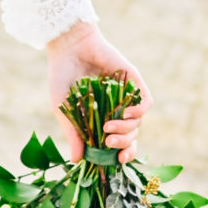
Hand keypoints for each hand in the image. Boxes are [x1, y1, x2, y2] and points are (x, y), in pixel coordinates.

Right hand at [46, 21, 151, 163]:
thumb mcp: (62, 109)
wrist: (68, 46)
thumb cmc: (61, 76)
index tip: (116, 161)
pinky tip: (125, 113)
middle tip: (108, 144)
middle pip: (131, 136)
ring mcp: (126, 96)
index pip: (119, 143)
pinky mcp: (134, 81)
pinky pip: (146, 102)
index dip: (122, 155)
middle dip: (124, 145)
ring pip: (138, 122)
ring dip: (126, 130)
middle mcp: (116, 109)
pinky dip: (138, 112)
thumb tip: (77, 161)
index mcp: (100, 118)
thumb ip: (72, 134)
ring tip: (109, 127)